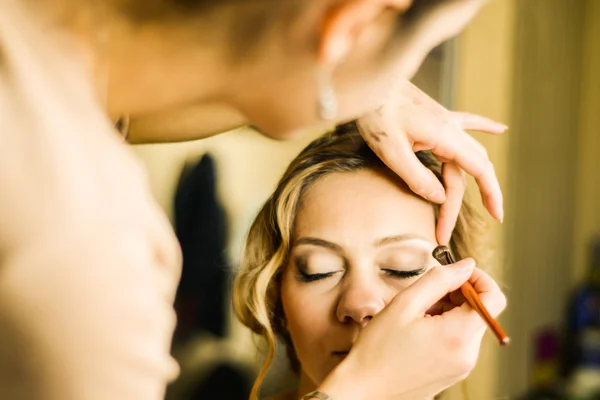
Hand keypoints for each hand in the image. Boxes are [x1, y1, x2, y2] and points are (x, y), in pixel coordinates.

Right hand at [318, 259, 506, 399]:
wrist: (364, 389)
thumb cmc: (379, 348)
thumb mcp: (405, 304)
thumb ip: (439, 279)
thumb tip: (466, 265)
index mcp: (458, 336)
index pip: (494, 298)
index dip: (479, 278)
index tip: (456, 272)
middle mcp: (468, 354)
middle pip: (480, 311)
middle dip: (458, 294)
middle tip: (426, 293)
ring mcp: (462, 367)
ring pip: (468, 325)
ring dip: (449, 311)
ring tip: (417, 314)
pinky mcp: (453, 373)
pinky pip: (459, 341)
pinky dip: (445, 327)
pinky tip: (418, 329)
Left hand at [357, 80, 506, 244]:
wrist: (371, 81)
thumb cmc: (375, 114)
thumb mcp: (391, 152)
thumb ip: (417, 177)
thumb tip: (440, 197)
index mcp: (445, 136)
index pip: (478, 170)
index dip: (491, 194)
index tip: (498, 217)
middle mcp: (451, 128)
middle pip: (466, 171)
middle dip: (457, 204)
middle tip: (443, 232)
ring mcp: (445, 120)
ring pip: (463, 156)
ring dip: (464, 183)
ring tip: (464, 208)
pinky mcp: (435, 115)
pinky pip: (466, 123)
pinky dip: (484, 128)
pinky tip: (500, 130)